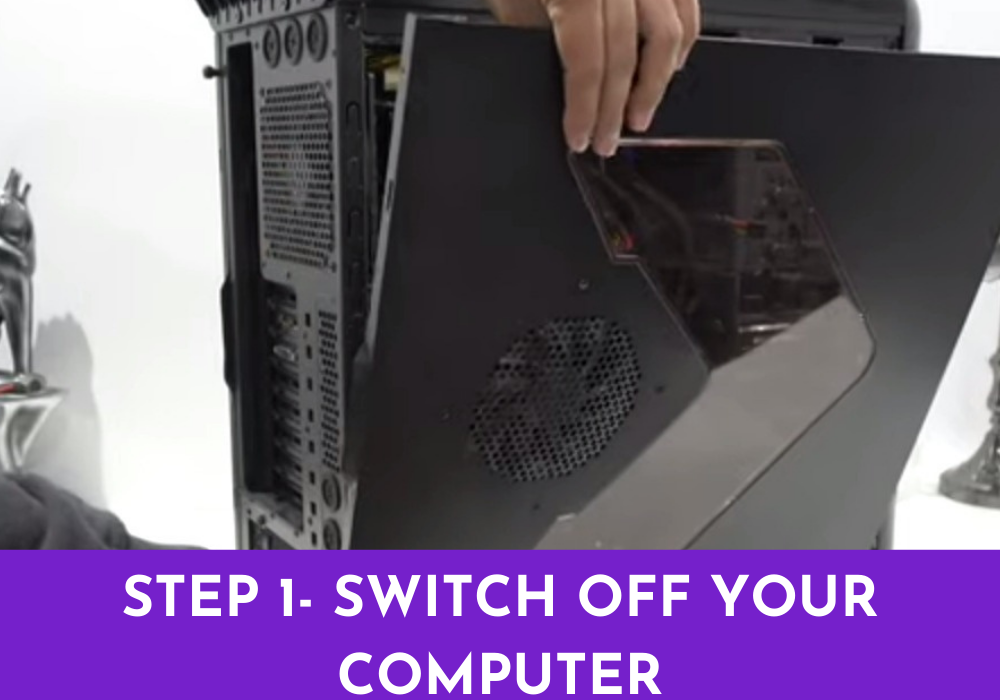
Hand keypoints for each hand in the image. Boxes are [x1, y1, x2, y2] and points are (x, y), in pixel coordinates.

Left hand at [491, 0, 700, 155]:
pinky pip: (686, 8)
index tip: (579, 137)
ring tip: (639, 116)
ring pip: (667, 36)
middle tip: (608, 141)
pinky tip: (668, 68)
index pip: (589, 62)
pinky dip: (681, 43)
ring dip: (655, 85)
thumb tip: (557, 73)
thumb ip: (535, 27)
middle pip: (627, 57)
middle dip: (615, 109)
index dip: (585, 108)